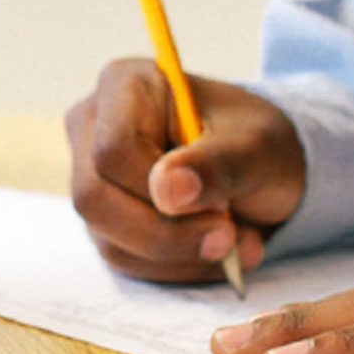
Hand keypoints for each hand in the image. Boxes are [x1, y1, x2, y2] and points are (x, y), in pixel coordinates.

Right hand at [66, 58, 305, 282]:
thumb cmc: (255, 141)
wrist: (260, 167)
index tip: (220, 206)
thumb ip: (215, 163)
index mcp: (123, 85)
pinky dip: (177, 267)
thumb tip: (165, 190)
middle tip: (229, 239)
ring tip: (237, 243)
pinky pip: (124, 259)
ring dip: (179, 255)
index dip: (158, 189)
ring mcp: (92, 175)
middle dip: (167, 233)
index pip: (114, 149)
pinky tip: (216, 253)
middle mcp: (93, 127)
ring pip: (108, 237)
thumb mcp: (256, 146)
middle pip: (94, 197)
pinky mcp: (104, 217)